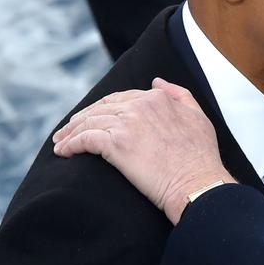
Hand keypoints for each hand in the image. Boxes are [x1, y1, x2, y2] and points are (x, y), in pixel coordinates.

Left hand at [53, 78, 233, 222]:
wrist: (197, 182)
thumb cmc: (201, 157)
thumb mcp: (198, 117)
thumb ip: (179, 95)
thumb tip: (157, 82)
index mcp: (157, 99)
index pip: (120, 98)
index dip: (103, 108)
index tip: (92, 120)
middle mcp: (140, 106)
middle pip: (99, 108)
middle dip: (81, 119)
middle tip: (68, 131)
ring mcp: (127, 124)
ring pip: (88, 122)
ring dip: (70, 133)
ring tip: (61, 143)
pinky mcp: (115, 144)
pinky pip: (84, 139)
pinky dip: (70, 145)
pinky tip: (64, 152)